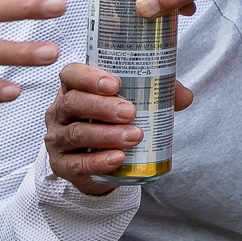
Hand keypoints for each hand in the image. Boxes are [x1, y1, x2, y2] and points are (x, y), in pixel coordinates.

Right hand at [47, 62, 196, 196]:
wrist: (100, 163)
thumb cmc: (113, 123)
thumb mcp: (132, 104)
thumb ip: (156, 95)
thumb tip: (184, 96)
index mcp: (74, 88)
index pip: (71, 75)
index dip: (89, 77)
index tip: (114, 83)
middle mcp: (60, 111)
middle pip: (74, 103)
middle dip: (102, 107)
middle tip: (130, 112)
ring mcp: (57, 139)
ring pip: (76, 133)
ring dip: (106, 135)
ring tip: (134, 136)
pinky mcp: (62, 165)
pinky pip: (77, 163)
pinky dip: (98, 161)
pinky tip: (118, 158)